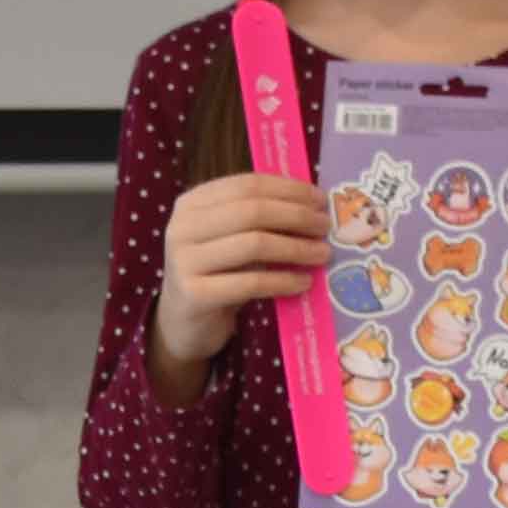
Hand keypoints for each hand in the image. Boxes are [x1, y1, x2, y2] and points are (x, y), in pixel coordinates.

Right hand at [151, 172, 329, 381]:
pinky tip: (304, 282)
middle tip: (325, 227)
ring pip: (253, 244)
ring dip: (296, 248)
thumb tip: (314, 206)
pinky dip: (283, 281)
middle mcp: (182, 227)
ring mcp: (184, 261)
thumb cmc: (217, 274)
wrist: (184, 322)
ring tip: (322, 254)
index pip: (247, 185)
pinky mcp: (194, 294)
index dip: (288, 190)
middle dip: (296, 216)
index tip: (320, 199)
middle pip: (252, 211)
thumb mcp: (230, 238)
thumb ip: (259, 219)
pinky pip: (250, 283)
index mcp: (192, 203)